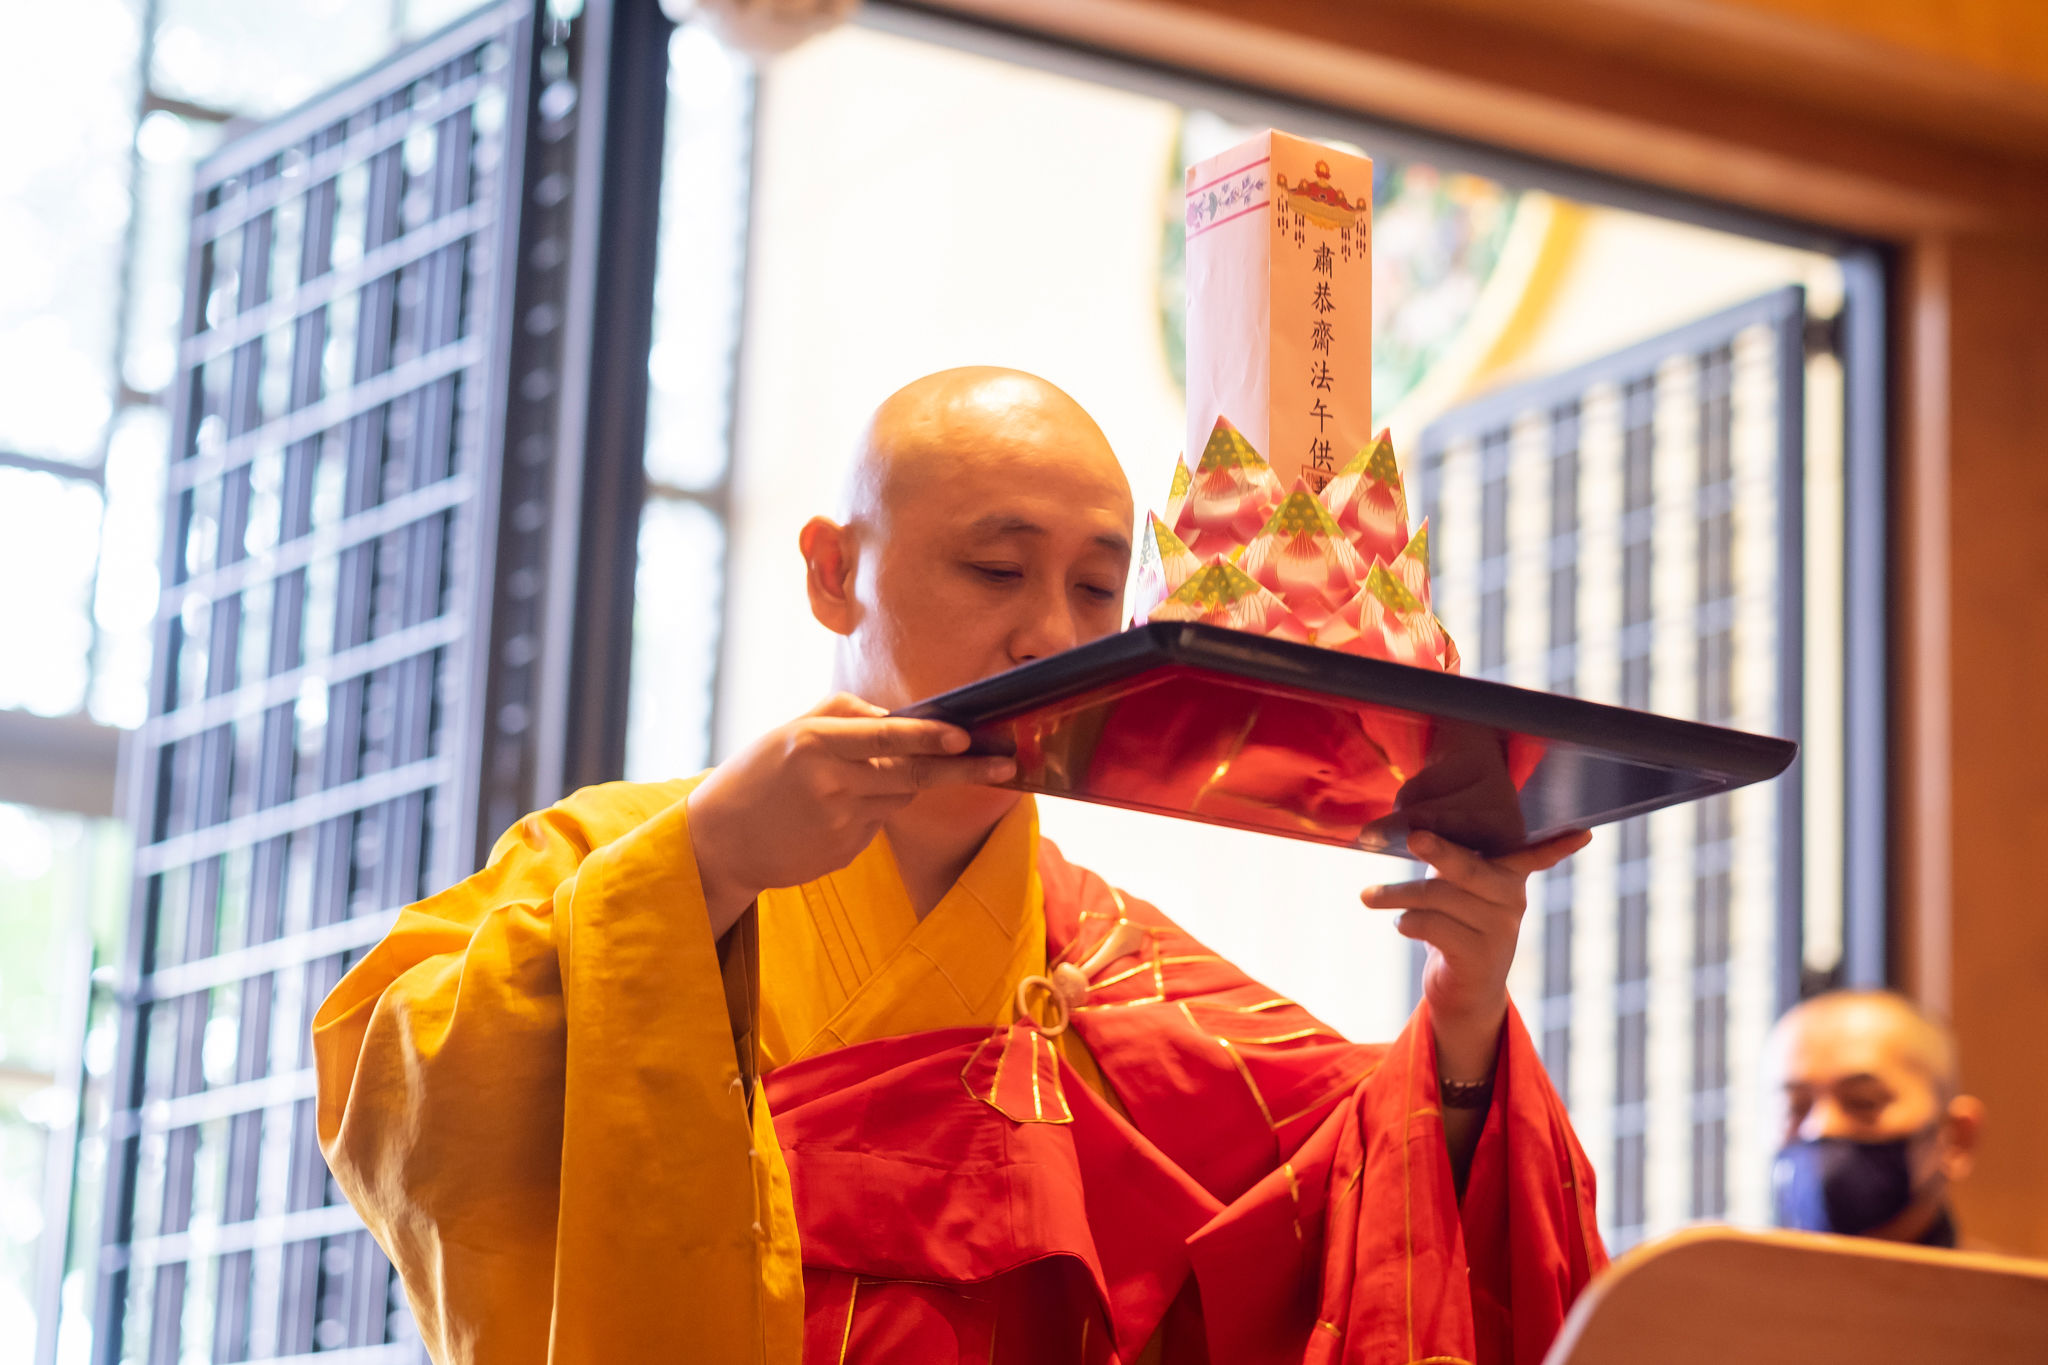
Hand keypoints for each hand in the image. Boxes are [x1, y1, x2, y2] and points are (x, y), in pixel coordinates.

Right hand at [685, 693, 1015, 936]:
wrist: (719, 840)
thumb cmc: (759, 775)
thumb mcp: (791, 731)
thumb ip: (846, 717)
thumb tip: (903, 719)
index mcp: (814, 741)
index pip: (885, 735)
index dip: (929, 737)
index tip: (965, 736)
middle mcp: (829, 780)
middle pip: (910, 773)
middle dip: (961, 768)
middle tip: (1001, 764)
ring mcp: (838, 820)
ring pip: (899, 797)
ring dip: (896, 785)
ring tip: (844, 785)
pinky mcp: (844, 851)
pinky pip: (877, 822)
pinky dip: (868, 812)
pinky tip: (827, 817)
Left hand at [1361, 828, 1590, 1081]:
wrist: (1462, 993)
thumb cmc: (1455, 926)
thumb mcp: (1458, 890)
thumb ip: (1453, 861)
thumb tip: (1418, 830)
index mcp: (1510, 878)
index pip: (1536, 856)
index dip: (1559, 846)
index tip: (1584, 834)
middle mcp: (1512, 902)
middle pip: (1468, 868)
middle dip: (1438, 850)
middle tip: (1411, 836)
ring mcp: (1499, 932)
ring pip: (1439, 897)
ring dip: (1396, 895)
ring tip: (1368, 896)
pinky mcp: (1478, 958)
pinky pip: (1434, 927)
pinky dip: (1408, 922)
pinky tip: (1400, 925)